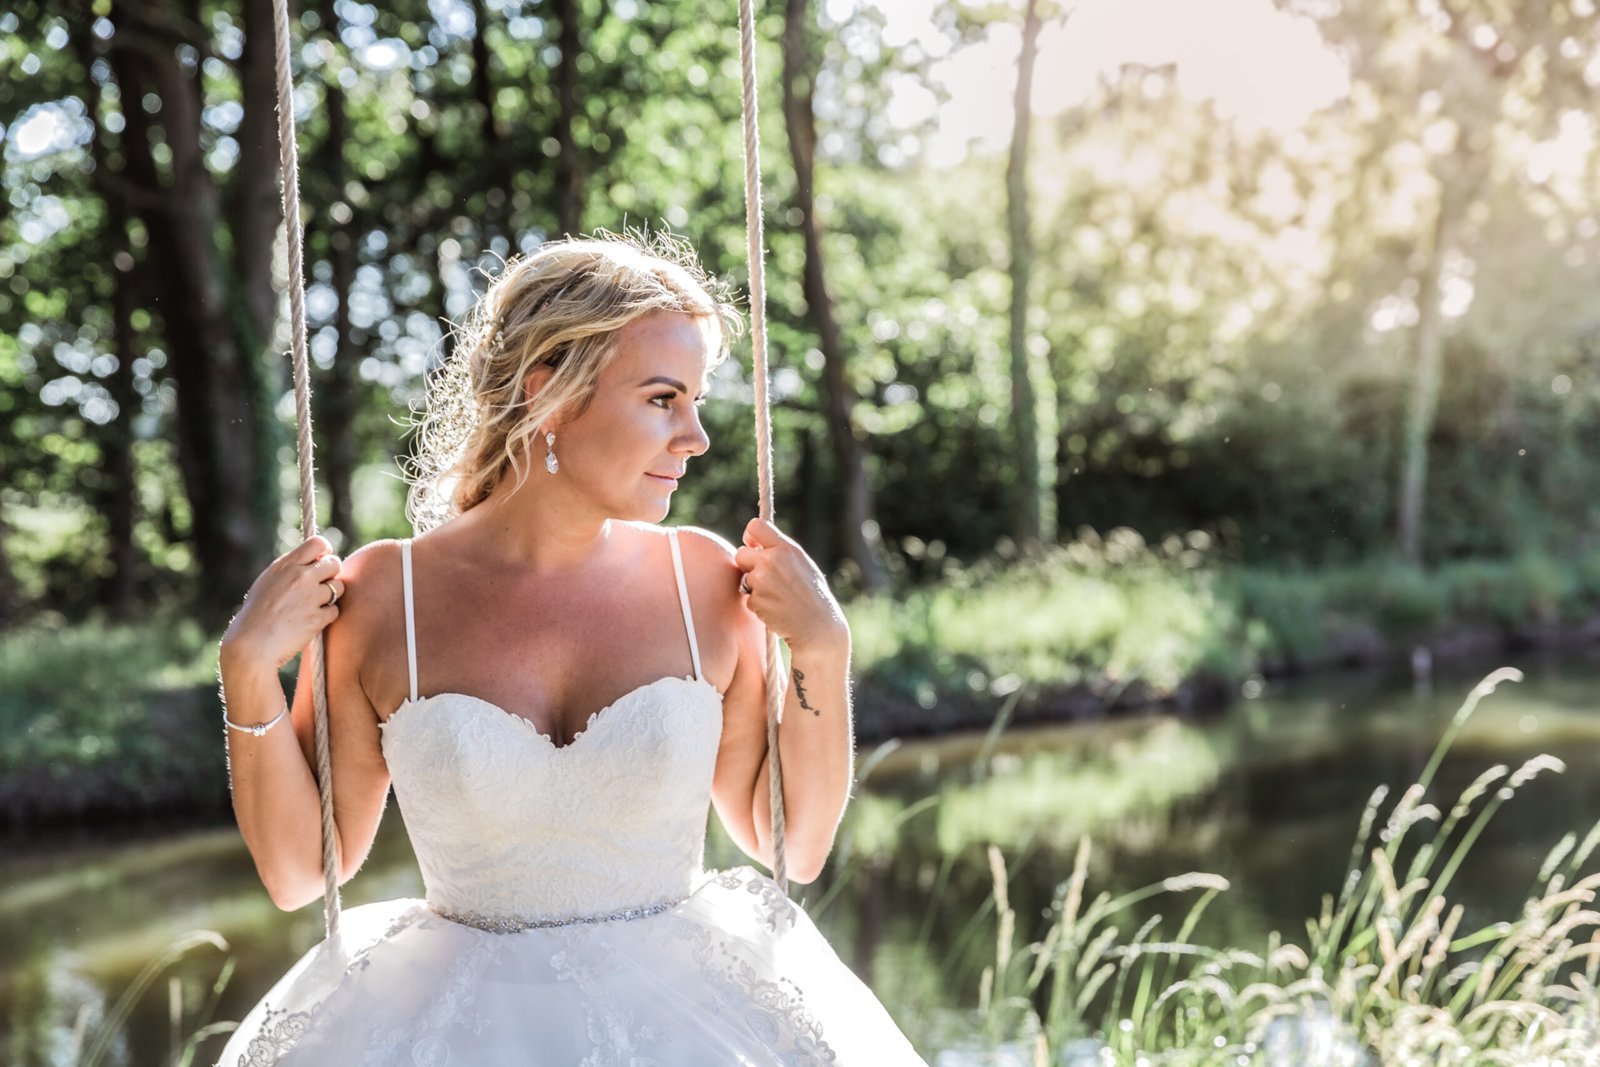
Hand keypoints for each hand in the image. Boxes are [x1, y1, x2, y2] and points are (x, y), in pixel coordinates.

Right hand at [220, 535, 344, 673]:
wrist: (251, 645)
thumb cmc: (256, 615)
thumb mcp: (267, 583)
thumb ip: (290, 570)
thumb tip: (313, 560)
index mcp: (285, 566)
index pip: (317, 543)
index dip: (325, 551)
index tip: (322, 560)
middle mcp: (300, 577)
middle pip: (334, 563)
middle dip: (331, 573)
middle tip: (320, 585)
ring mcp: (310, 597)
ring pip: (338, 587)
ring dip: (331, 595)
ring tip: (312, 605)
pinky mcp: (318, 617)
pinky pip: (334, 610)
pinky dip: (326, 616)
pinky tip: (310, 621)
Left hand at [732, 518, 847, 654]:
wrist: (818, 626)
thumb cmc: (813, 596)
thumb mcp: (803, 565)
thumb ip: (781, 553)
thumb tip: (755, 545)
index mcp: (787, 548)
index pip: (756, 526)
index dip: (750, 536)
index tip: (752, 545)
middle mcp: (772, 560)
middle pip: (740, 553)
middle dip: (747, 565)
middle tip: (765, 578)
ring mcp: (762, 580)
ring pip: (744, 579)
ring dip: (754, 588)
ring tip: (779, 597)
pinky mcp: (756, 599)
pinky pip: (748, 599)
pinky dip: (758, 605)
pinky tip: (777, 609)